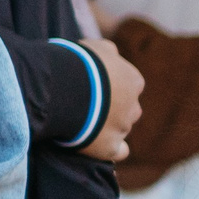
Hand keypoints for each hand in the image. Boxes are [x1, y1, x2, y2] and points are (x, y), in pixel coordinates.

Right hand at [77, 35, 143, 161]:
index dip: (111, 86)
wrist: (64, 87)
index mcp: (133, 80)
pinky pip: (118, 152)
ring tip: (82, 121)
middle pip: (127, 109)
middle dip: (112, 108)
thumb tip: (110, 53)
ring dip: (107, 126)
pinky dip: (112, 149)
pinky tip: (97, 145)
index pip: (128, 85)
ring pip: (121, 129)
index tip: (93, 85)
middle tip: (86, 104)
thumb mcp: (93, 47)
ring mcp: (123, 128)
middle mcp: (133, 106)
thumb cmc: (76, 62)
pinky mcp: (110, 147)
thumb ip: (107, 52)